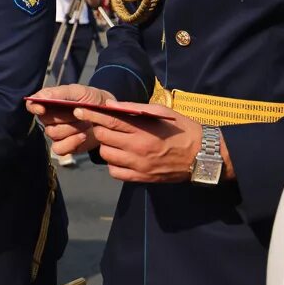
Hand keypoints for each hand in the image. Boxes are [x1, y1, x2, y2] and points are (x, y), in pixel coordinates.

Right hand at [25, 83, 114, 155]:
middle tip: (78, 113)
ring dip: (70, 129)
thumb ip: (59, 93)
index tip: (42, 108)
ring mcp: (58, 133)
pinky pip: (59, 149)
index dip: (34, 107)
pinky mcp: (66, 146)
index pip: (32, 104)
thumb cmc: (93, 100)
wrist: (111, 116)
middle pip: (45, 121)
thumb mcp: (79, 91)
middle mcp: (51, 118)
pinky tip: (83, 136)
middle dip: (63, 118)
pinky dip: (71, 143)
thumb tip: (38, 97)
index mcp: (50, 103)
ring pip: (53, 134)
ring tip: (85, 124)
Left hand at [76, 102, 207, 183]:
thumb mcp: (162, 112)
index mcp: (143, 130)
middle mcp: (138, 149)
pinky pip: (115, 172)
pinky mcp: (141, 178)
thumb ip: (135, 108)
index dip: (92, 115)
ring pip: (106, 155)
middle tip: (106, 126)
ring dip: (107, 147)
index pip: (109, 121)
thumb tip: (111, 105)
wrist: (203, 156)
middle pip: (103, 138)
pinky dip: (114, 164)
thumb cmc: (182, 130)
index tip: (79, 110)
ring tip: (117, 141)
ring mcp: (139, 166)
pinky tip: (121, 157)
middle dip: (100, 130)